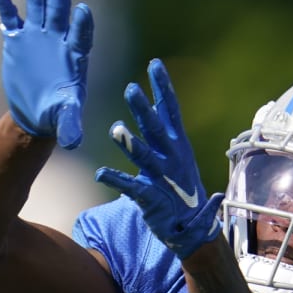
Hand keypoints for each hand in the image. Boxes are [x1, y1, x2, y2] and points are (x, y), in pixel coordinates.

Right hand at [0, 0, 93, 148]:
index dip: (82, 25)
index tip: (83, 11)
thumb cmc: (56, 115)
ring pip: (37, 4)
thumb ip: (70, 125)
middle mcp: (58, 40)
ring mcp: (37, 36)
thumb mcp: (64, 120)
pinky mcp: (17, 39)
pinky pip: (9, 14)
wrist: (37, 114)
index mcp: (75, 57)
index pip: (81, 37)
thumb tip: (74, 142)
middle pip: (60, 10)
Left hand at [96, 59, 223, 257]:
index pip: (170, 110)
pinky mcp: (152, 199)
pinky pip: (132, 187)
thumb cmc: (179, 188)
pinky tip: (100, 173)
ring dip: (131, 144)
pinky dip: (116, 179)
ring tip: (115, 129)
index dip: (163, 88)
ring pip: (146, 157)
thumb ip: (159, 134)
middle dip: (144, 110)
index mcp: (178, 144)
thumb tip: (148, 107)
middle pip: (156, 129)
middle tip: (131, 89)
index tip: (154, 64)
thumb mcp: (174, 156)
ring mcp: (163, 178)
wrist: (193, 228)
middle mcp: (172, 158)